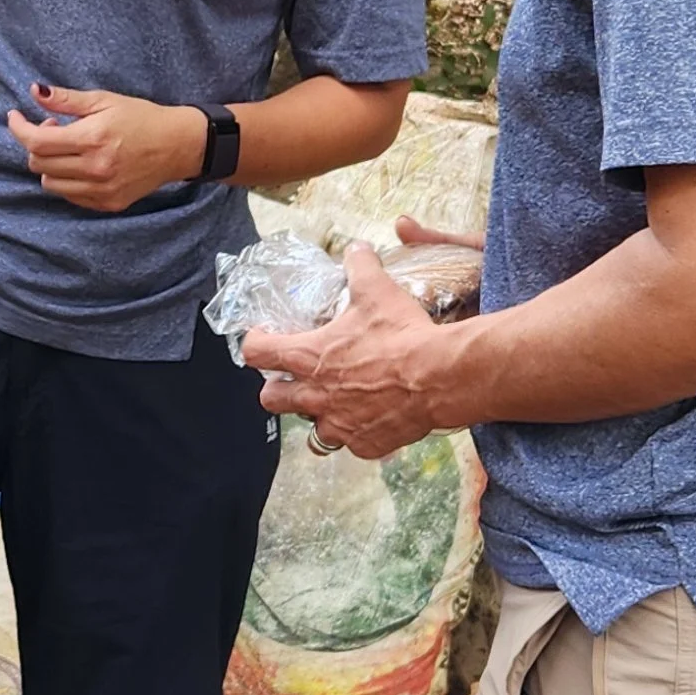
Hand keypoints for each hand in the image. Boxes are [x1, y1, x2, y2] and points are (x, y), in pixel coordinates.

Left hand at [6, 83, 205, 214]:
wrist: (177, 145)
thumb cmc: (141, 117)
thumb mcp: (104, 100)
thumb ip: (66, 99)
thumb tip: (34, 92)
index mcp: (92, 139)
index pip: (37, 142)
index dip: (18, 128)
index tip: (14, 116)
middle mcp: (95, 168)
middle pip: (39, 164)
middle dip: (37, 143)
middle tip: (54, 127)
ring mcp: (101, 190)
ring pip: (50, 184)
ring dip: (49, 165)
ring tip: (68, 148)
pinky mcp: (108, 203)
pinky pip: (70, 196)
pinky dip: (66, 180)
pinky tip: (80, 164)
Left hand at [245, 238, 459, 458]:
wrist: (439, 377)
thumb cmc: (402, 334)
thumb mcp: (377, 291)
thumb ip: (360, 267)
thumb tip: (357, 250)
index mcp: (308, 357)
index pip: (256, 353)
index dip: (256, 343)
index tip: (264, 337)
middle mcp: (315, 396)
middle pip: (271, 400)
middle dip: (277, 388)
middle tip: (294, 377)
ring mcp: (338, 425)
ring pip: (311, 429)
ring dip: (319, 414)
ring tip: (337, 401)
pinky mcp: (364, 445)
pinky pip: (350, 442)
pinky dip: (357, 430)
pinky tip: (372, 416)